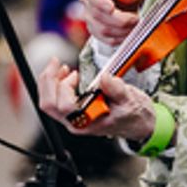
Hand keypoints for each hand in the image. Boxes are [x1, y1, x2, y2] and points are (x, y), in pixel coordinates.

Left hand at [37, 59, 156, 140]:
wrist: (138, 123)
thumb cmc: (133, 115)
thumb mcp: (129, 100)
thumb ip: (116, 89)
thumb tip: (104, 77)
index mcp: (88, 122)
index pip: (64, 106)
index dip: (64, 86)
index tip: (75, 74)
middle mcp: (77, 123)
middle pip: (48, 105)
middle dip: (48, 81)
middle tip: (56, 63)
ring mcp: (73, 119)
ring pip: (48, 103)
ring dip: (49, 82)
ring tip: (61, 68)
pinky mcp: (73, 113)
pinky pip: (54, 100)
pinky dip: (54, 85)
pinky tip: (65, 75)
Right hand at [78, 0, 148, 46]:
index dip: (98, 1)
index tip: (111, 8)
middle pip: (97, 14)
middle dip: (120, 20)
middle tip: (136, 18)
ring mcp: (90, 16)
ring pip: (102, 30)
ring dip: (122, 30)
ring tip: (136, 23)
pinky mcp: (97, 30)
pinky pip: (107, 40)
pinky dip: (122, 38)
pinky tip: (131, 31)